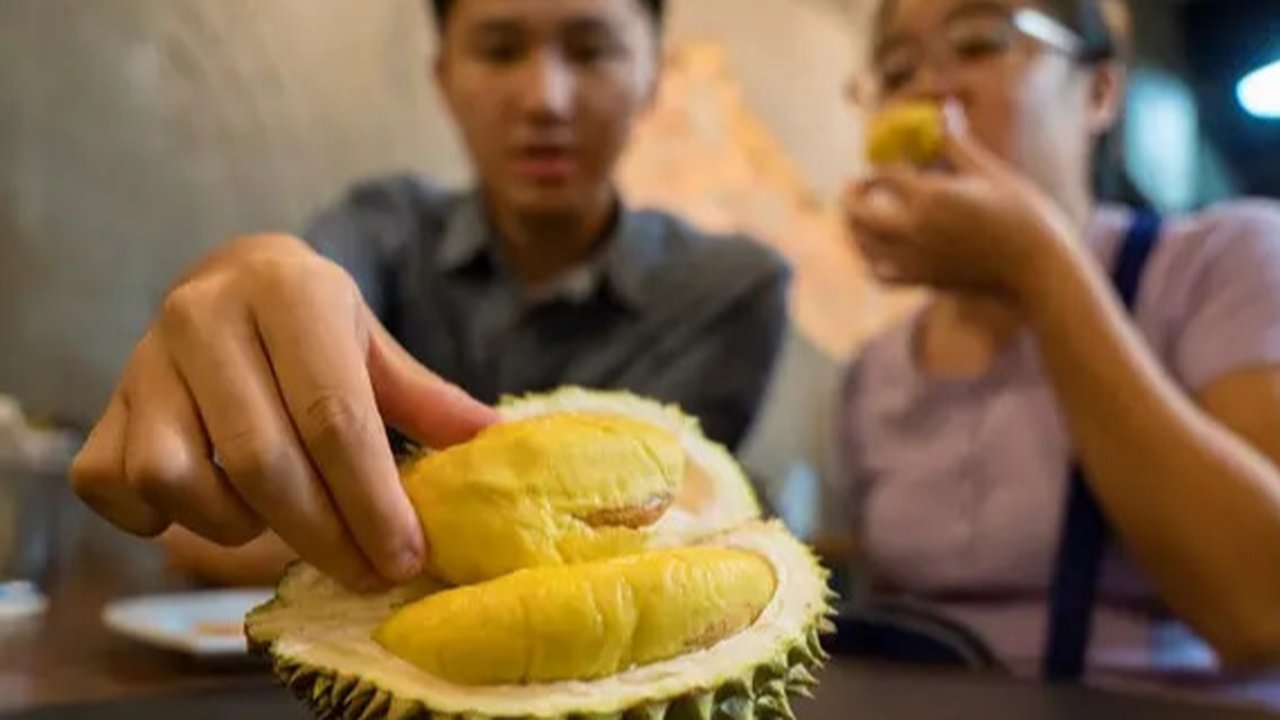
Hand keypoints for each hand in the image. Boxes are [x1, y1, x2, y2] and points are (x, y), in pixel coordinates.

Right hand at [70, 234, 498, 590]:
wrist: (227, 276)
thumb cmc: (311, 323)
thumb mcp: (371, 344)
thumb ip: (427, 398)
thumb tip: (497, 444)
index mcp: (289, 291)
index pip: (333, 415)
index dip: (372, 499)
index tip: (406, 555)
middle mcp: (205, 318)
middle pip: (264, 459)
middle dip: (326, 536)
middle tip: (370, 572)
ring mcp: (142, 361)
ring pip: (179, 479)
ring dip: (240, 527)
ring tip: (285, 522)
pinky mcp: (104, 404)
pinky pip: (113, 485)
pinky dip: (157, 521)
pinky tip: (211, 510)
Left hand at [844, 101, 1077, 299]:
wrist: (1037, 267)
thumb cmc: (1022, 213)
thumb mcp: (989, 171)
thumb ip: (957, 143)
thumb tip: (946, 109)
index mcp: (932, 196)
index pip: (885, 177)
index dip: (877, 171)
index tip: (877, 169)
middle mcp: (916, 229)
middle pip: (861, 213)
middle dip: (851, 198)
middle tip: (850, 189)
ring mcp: (916, 259)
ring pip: (864, 245)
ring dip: (853, 229)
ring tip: (855, 218)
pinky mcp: (923, 281)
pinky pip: (880, 274)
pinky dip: (870, 261)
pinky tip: (873, 251)